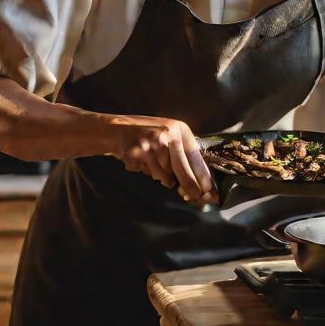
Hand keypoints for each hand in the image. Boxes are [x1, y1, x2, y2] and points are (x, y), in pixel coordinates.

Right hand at [99, 113, 217, 202]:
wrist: (116, 129)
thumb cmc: (147, 135)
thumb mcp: (168, 135)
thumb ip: (181, 154)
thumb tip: (197, 185)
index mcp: (179, 128)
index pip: (195, 157)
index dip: (202, 176)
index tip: (209, 191)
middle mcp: (166, 133)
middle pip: (182, 169)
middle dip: (189, 186)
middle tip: (195, 197)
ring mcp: (151, 142)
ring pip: (164, 175)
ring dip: (160, 177)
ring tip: (151, 163)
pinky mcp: (136, 152)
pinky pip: (147, 174)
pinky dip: (144, 172)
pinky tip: (140, 161)